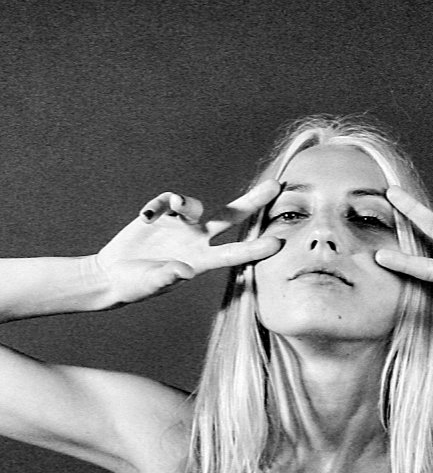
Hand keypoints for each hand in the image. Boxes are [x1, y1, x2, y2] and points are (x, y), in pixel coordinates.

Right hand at [95, 180, 281, 304]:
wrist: (113, 275)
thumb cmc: (136, 286)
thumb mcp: (152, 284)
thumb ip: (168, 277)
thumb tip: (185, 270)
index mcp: (201, 261)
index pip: (235, 253)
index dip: (256, 248)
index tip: (279, 243)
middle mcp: (197, 241)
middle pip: (231, 216)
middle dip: (253, 201)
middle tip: (276, 186)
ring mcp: (181, 226)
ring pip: (195, 204)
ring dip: (185, 201)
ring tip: (174, 204)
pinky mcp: (163, 215)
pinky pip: (167, 201)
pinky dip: (158, 205)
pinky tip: (146, 216)